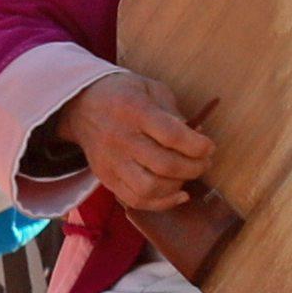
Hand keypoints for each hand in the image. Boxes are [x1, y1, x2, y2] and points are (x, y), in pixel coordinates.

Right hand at [50, 71, 215, 211]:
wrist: (81, 106)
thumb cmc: (124, 94)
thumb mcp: (151, 89)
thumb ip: (174, 112)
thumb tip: (198, 136)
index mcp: (135, 111)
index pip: (171, 135)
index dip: (197, 146)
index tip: (210, 147)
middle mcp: (121, 139)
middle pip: (164, 165)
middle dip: (194, 168)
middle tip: (205, 162)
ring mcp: (111, 162)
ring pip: (149, 188)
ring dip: (178, 186)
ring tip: (188, 175)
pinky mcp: (106, 179)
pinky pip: (135, 200)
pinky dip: (161, 203)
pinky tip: (178, 194)